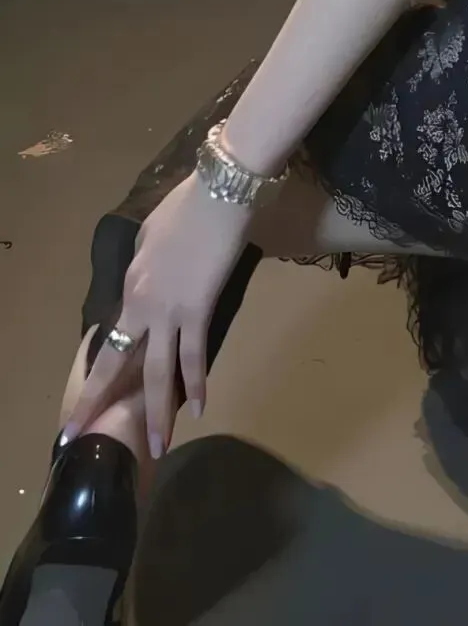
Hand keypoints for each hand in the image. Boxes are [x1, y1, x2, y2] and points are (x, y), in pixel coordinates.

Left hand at [64, 172, 250, 455]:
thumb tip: (149, 279)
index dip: (97, 374)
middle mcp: (141, 305)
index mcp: (128, 286)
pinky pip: (195, 355)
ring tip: (157, 445)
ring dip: (158, 412)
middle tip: (81, 438)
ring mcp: (170, 311)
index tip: (84, 403)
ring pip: (160, 373)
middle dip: (98, 404)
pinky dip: (198, 384)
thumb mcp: (151, 234)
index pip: (110, 339)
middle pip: (118, 364)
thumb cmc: (186, 205)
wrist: (218, 191)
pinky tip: (200, 408)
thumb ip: (146, 264)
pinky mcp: (200, 310)